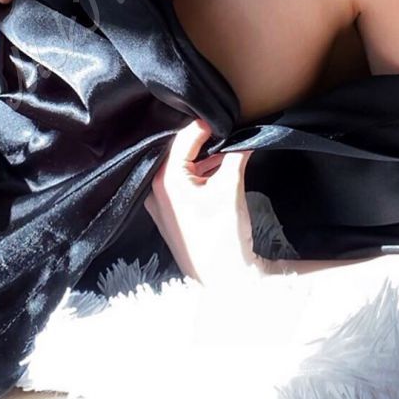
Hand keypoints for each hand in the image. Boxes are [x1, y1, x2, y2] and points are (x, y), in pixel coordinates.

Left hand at [144, 119, 256, 285]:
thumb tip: (243, 137)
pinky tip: (218, 172)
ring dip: (202, 160)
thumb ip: (235, 155)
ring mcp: (159, 205)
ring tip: (226, 151)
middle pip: (178, 153)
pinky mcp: (168, 216)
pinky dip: (198, 176)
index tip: (222, 118)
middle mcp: (155, 189)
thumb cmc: (224, 234)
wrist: (225, 280)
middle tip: (224, 131)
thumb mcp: (231, 187)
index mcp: (165, 179)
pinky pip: (180, 185)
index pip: (183, 139)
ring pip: (180, 169)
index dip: (204, 126)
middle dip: (202, 143)